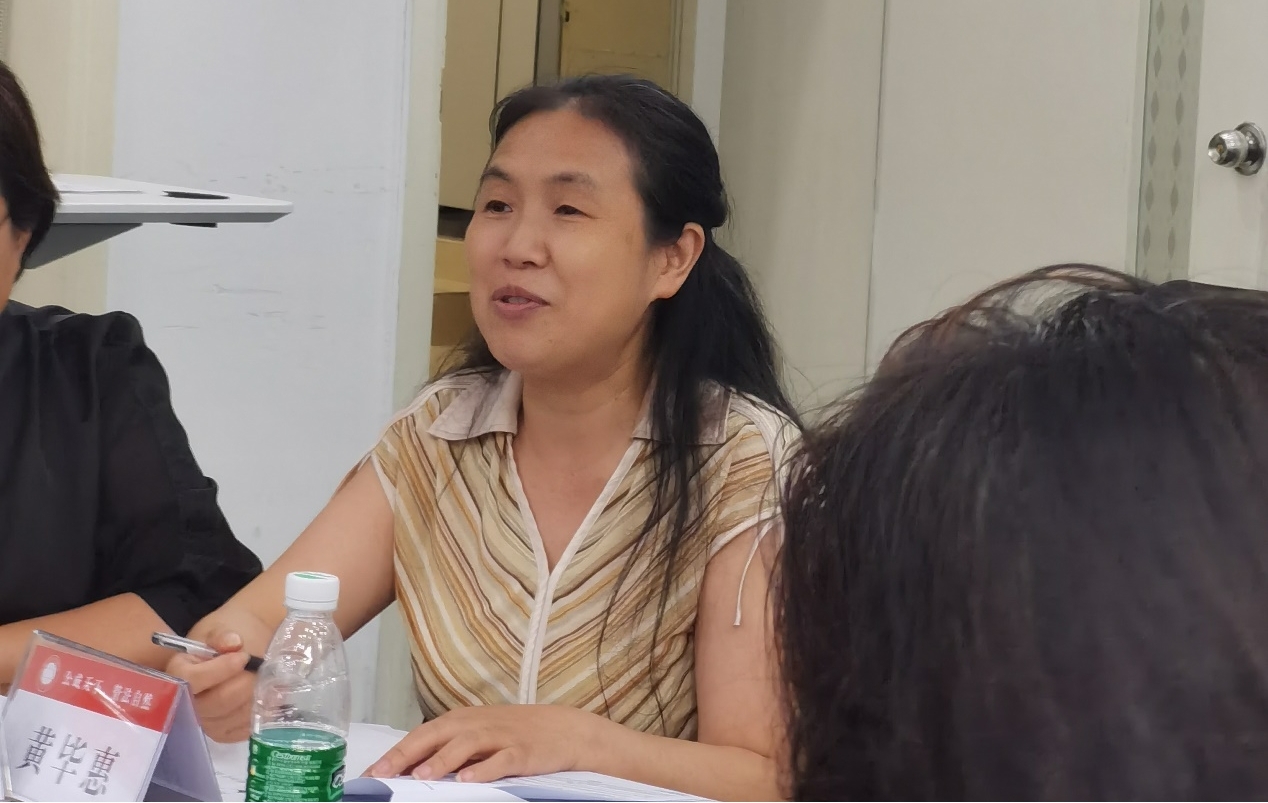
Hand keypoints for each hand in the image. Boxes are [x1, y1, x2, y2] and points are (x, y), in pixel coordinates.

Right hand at [164, 626, 256, 742]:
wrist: (236, 651)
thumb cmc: (224, 640)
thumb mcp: (220, 629)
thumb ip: (223, 636)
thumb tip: (233, 643)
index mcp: (178, 672)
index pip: (191, 680)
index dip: (220, 670)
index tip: (243, 657)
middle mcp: (184, 703)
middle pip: (217, 702)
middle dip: (244, 684)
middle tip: (263, 670)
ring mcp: (203, 721)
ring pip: (232, 716)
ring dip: (254, 698)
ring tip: (267, 681)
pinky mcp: (220, 733)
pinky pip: (240, 729)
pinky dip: (257, 713)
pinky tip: (265, 697)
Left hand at [367, 704, 605, 782]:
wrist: (565, 730)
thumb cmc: (516, 735)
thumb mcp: (480, 737)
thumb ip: (450, 749)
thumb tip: (410, 770)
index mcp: (463, 721)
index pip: (422, 734)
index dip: (395, 752)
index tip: (369, 773)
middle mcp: (478, 724)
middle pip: (437, 734)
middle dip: (407, 753)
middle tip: (382, 774)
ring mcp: (502, 737)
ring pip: (466, 744)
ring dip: (442, 759)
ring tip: (420, 776)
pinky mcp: (523, 752)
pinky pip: (502, 760)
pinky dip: (484, 769)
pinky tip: (468, 780)